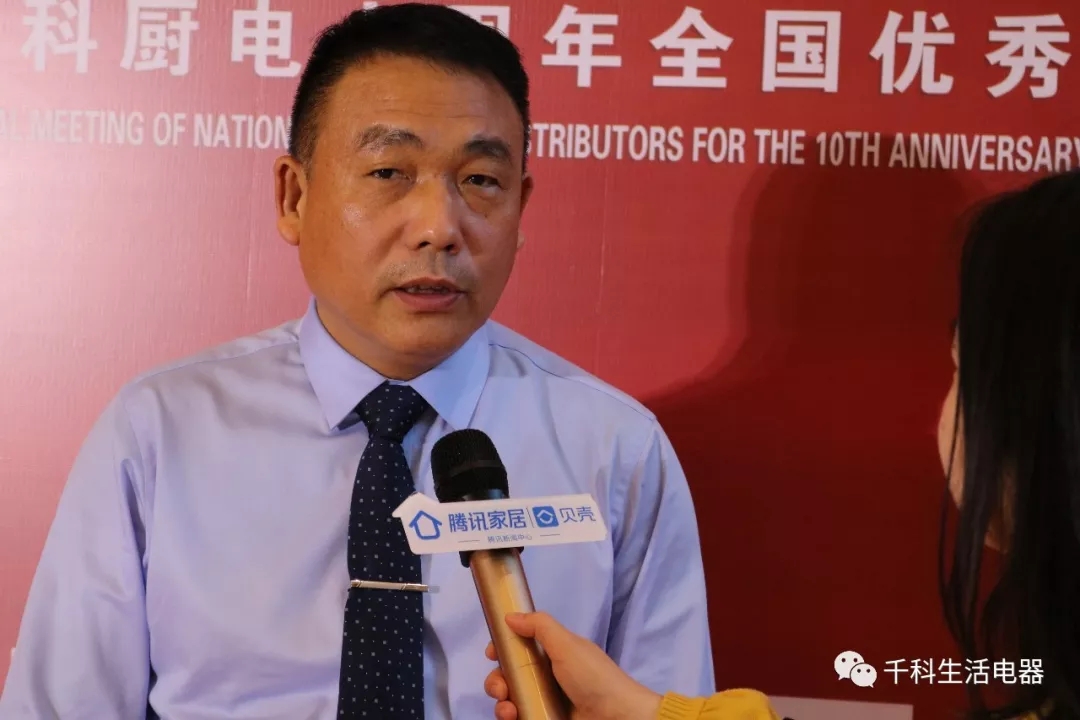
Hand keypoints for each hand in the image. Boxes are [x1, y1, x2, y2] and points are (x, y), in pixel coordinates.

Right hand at [483, 612, 662, 719]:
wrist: (617, 717)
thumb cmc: (593, 677)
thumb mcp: (568, 644)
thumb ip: (540, 626)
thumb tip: (510, 616)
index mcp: (553, 653)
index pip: (520, 646)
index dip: (503, 648)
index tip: (492, 653)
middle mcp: (546, 676)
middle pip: (509, 675)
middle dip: (497, 679)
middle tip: (501, 687)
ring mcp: (544, 700)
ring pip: (510, 698)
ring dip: (501, 702)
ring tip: (508, 708)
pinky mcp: (543, 718)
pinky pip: (519, 716)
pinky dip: (510, 716)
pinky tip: (513, 716)